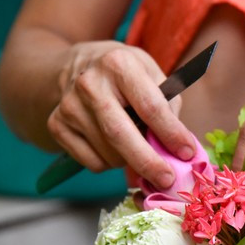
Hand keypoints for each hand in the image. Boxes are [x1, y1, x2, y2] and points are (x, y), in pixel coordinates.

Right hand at [47, 41, 194, 188]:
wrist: (78, 66)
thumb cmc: (125, 75)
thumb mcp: (151, 74)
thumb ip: (168, 108)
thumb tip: (177, 151)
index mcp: (119, 64)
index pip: (149, 106)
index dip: (171, 133)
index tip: (187, 153)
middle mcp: (90, 83)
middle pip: (120, 134)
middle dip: (148, 162)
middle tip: (167, 179)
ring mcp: (69, 105)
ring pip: (108, 153)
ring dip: (129, 161)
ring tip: (135, 146)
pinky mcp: (57, 124)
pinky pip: (92, 162)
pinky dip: (109, 163)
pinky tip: (111, 145)